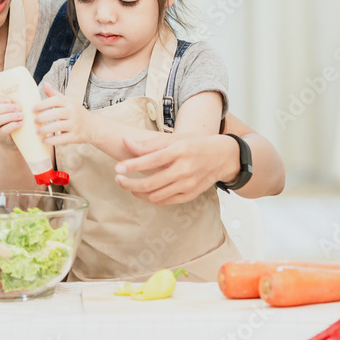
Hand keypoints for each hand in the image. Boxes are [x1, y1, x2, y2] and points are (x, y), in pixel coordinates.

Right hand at [0, 97, 22, 148]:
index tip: (10, 100)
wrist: (13, 140)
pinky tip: (20, 123)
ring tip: (21, 115)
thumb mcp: (10, 111)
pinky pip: (3, 131)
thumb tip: (22, 92)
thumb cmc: (12, 121)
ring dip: (10, 116)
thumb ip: (11, 103)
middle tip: (18, 107)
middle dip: (6, 108)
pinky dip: (13, 125)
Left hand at [33, 83, 92, 145]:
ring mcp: (75, 125)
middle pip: (56, 113)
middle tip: (34, 121)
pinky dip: (51, 140)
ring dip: (45, 130)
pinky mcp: (75, 136)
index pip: (56, 100)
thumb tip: (45, 84)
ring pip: (58, 126)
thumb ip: (55, 95)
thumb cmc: (76, 113)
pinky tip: (44, 140)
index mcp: (69, 103)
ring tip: (37, 132)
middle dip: (43, 117)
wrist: (93, 127)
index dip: (43, 104)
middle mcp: (73, 113)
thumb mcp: (68, 102)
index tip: (33, 109)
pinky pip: (62, 139)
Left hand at [114, 134, 238, 204]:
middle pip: (150, 183)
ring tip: (128, 185)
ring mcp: (188, 185)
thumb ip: (149, 143)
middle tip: (118, 179)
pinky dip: (150, 198)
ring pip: (155, 195)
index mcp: (180, 150)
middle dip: (129, 183)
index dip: (132, 165)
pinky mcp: (190, 195)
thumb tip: (125, 142)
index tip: (117, 168)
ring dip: (137, 192)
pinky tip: (143, 191)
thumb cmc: (195, 143)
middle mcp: (184, 169)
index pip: (151, 160)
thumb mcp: (174, 138)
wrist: (222, 156)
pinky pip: (165, 201)